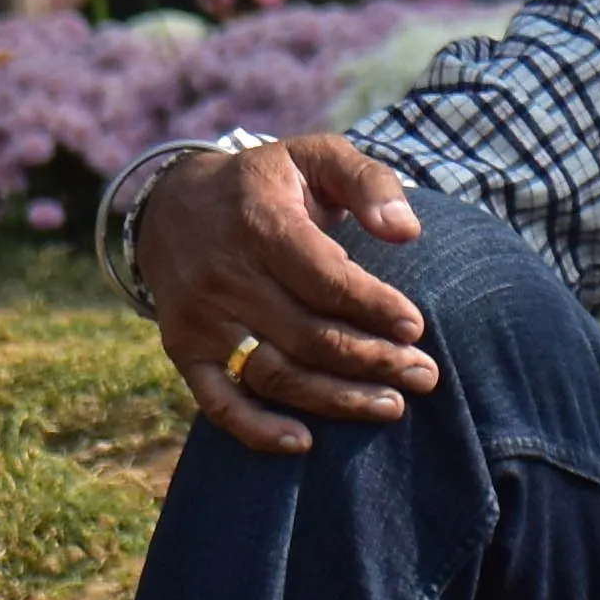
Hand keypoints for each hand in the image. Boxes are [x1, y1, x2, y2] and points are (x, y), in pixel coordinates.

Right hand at [137, 133, 438, 450]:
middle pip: (308, 334)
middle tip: (425, 376)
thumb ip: (367, 182)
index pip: (325, 278)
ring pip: (273, 372)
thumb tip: (406, 231)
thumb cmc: (268, 182)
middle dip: (373, 360)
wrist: (174, 202)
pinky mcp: (183, 348)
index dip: (373, 307)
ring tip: (392, 406)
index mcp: (260, 224)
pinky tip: (303, 443)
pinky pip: (216, 400)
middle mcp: (225, 277)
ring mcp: (200, 318)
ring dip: (336, 398)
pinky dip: (255, 428)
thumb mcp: (316, 155)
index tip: (417, 327)